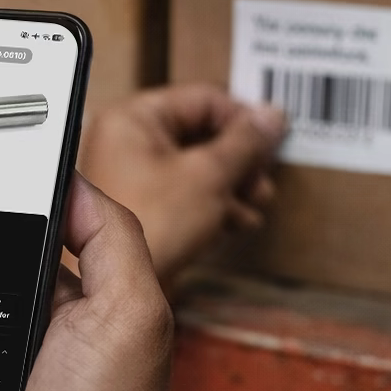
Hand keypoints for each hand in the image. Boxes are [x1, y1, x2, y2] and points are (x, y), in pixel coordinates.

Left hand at [79, 85, 284, 286]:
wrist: (118, 290)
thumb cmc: (149, 228)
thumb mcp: (208, 176)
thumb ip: (245, 143)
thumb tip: (272, 116)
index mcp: (133, 119)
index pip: (202, 99)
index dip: (243, 120)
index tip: (272, 141)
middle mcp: (126, 142)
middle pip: (200, 133)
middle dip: (239, 159)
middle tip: (261, 178)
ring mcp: (132, 176)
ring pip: (196, 165)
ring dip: (231, 184)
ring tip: (254, 204)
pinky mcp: (142, 206)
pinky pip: (184, 191)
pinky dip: (213, 203)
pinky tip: (235, 222)